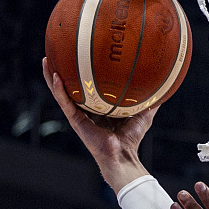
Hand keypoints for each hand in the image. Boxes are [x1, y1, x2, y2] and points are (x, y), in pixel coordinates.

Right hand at [42, 57, 157, 189]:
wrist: (123, 155)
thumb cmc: (131, 139)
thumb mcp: (143, 116)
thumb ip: (150, 103)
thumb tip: (163, 91)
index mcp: (97, 108)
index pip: (86, 88)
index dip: (80, 75)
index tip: (77, 57)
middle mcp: (84, 110)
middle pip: (68, 87)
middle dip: (61, 71)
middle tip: (55, 53)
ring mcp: (78, 115)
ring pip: (60, 93)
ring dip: (51, 77)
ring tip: (45, 60)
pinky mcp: (75, 121)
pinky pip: (65, 102)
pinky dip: (59, 90)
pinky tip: (55, 76)